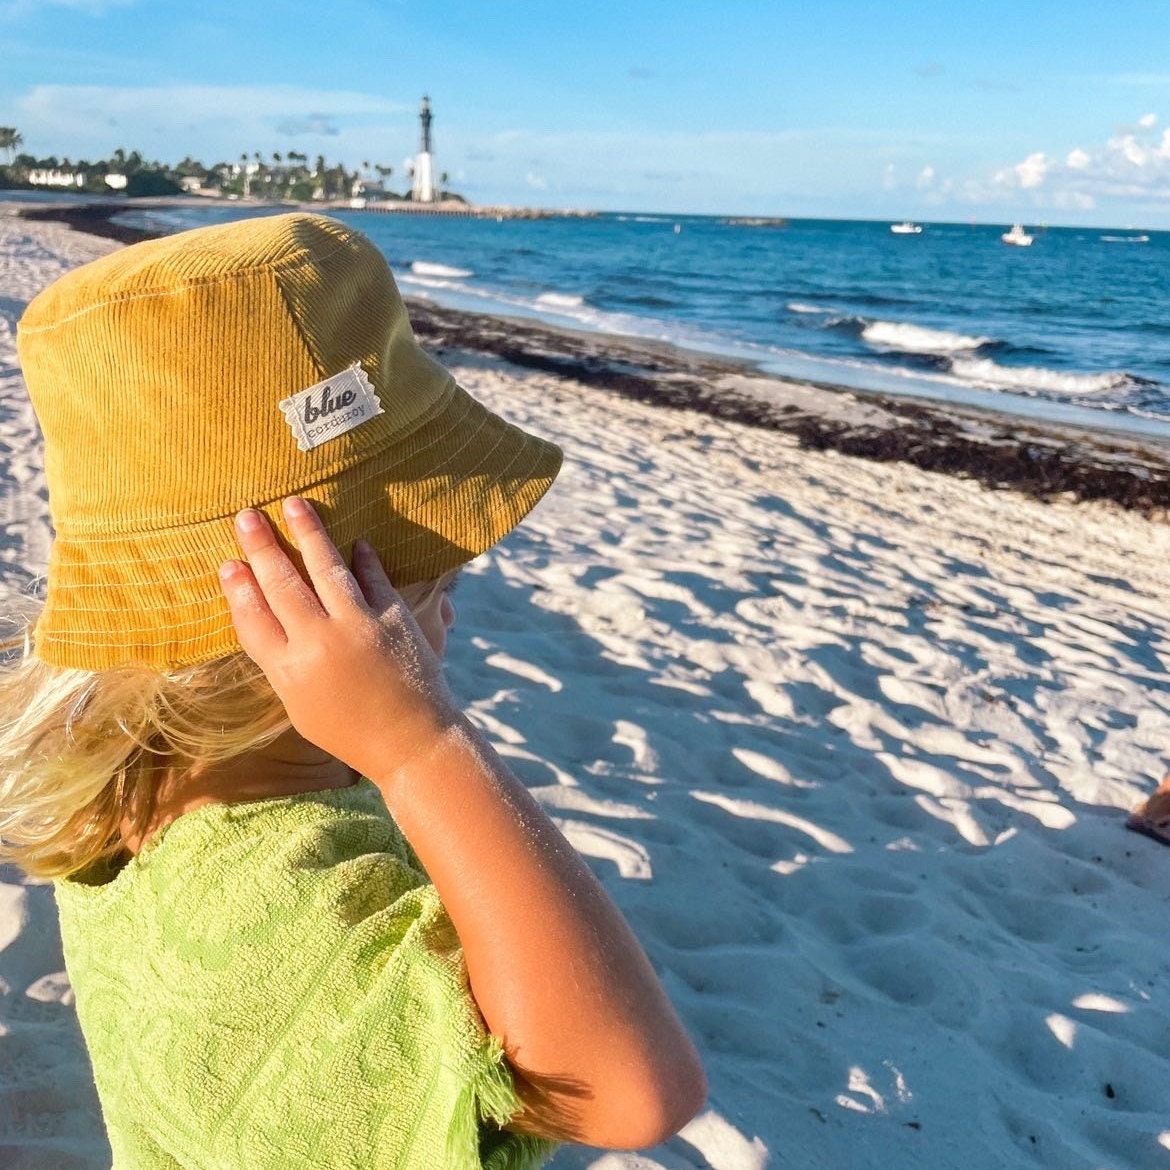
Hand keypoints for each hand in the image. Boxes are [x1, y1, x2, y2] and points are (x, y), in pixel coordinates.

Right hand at [218, 497, 460, 780]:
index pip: (254, 620)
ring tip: (295, 505)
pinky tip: (357, 543)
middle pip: (282, 585)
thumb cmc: (352, 731)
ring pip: (325, 569)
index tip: (228, 562)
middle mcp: (320, 644)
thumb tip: (266, 615)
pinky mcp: (394, 618)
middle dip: (262, 547)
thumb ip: (282, 662)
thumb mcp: (301, 707)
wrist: (412, 741)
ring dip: (308, 533)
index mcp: (290, 672)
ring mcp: (359, 627)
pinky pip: (373, 579)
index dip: (238, 589)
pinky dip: (364, 560)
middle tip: (247, 515)